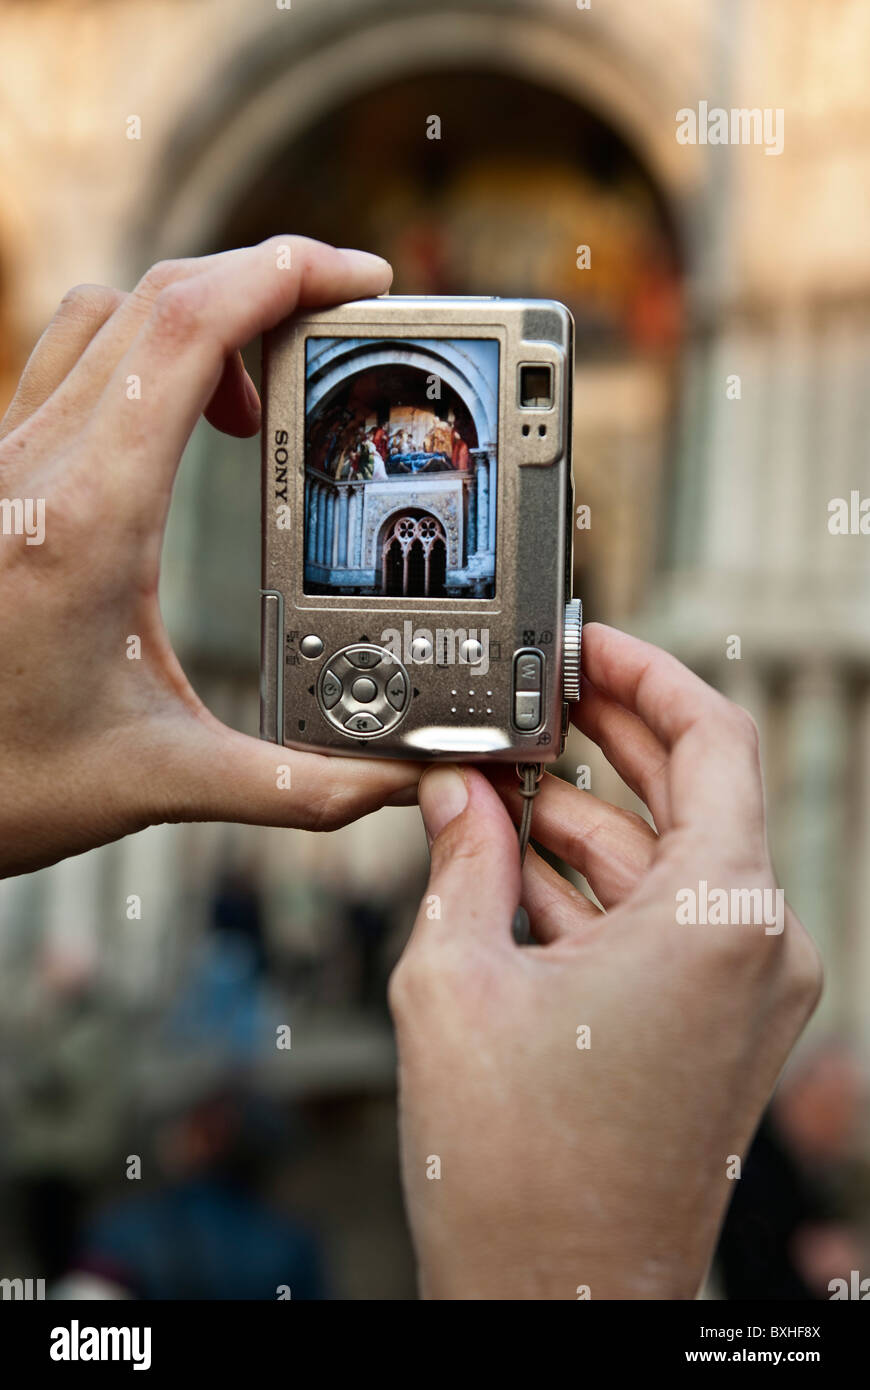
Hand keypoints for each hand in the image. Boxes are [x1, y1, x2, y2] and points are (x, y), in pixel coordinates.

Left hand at [0, 237, 420, 876]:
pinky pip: (71, 362)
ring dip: (197, 316)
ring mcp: (7, 461)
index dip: (284, 276)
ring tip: (263, 384)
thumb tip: (394, 787)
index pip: (189, 329)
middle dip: (263, 281)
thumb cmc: (1, 780)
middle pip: (157, 297)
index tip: (359, 281)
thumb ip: (295, 788)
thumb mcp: (160, 781)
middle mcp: (36, 466)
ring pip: (106, 317)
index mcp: (87, 517)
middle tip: (341, 317)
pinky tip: (180, 424)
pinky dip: (145, 354)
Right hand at [389, 623, 821, 1299]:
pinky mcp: (717, 1027)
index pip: (713, 738)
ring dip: (581, 816)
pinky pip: (662, 921)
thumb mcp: (456, 979)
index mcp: (722, 917)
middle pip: (692, 792)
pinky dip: (593, 884)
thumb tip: (455, 791)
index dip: (645, 674)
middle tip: (531, 696)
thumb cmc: (519, 1173)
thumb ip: (461, 858)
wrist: (555, 1298)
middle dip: (603, 738)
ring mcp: (745, 992)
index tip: (589, 644)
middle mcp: (759, 948)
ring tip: (492, 782)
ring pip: (666, 860)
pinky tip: (512, 856)